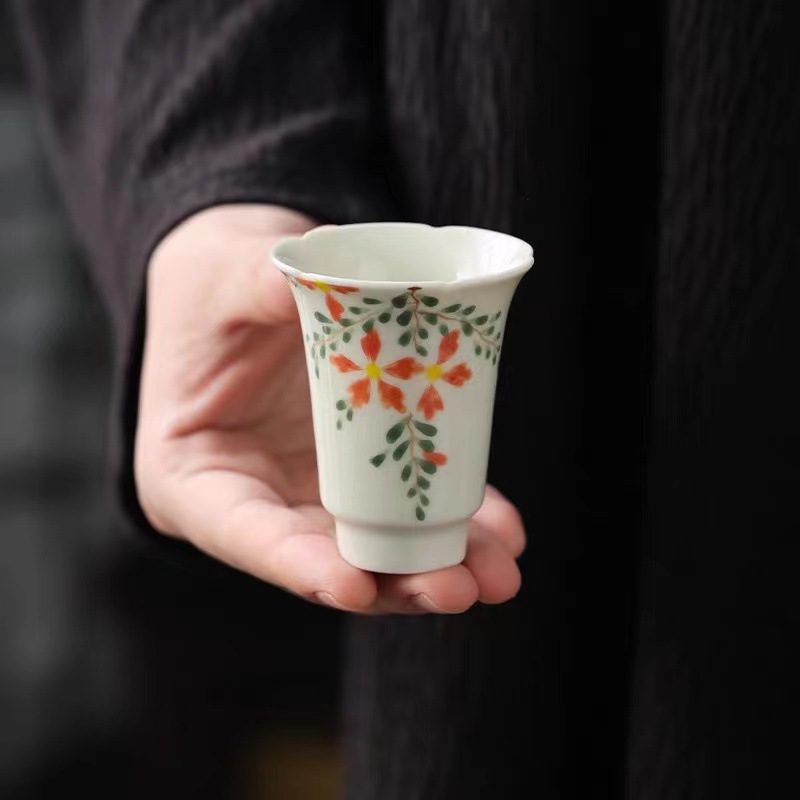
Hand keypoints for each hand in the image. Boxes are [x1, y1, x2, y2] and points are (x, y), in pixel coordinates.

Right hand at [135, 204, 524, 612]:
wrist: (246, 292)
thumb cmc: (212, 294)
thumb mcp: (218, 282)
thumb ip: (259, 283)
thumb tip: (326, 274)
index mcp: (196, 476)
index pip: (244, 535)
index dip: (299, 568)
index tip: (356, 587)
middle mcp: (261, 499)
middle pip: (325, 558)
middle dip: (394, 582)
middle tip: (457, 588)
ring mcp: (314, 489)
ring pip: (377, 544)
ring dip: (438, 564)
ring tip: (498, 572)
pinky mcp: (360, 468)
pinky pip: (410, 502)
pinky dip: (456, 518)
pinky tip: (504, 528)